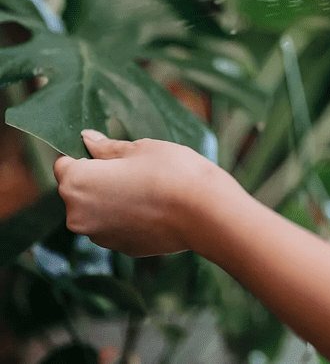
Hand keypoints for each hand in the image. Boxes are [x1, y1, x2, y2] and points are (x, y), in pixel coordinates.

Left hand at [54, 131, 233, 256]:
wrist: (206, 212)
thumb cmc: (172, 172)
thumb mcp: (140, 149)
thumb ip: (107, 148)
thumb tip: (87, 139)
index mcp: (76, 183)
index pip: (64, 163)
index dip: (85, 156)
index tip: (111, 155)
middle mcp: (78, 215)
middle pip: (78, 190)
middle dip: (99, 179)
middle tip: (135, 170)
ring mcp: (99, 236)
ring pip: (97, 210)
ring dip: (113, 199)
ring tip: (149, 190)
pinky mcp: (121, 248)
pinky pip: (117, 226)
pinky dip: (129, 217)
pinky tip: (156, 208)